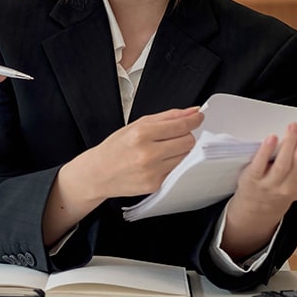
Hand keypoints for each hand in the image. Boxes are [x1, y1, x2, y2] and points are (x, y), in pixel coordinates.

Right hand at [74, 107, 202, 200]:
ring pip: (185, 157)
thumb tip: (191, 112)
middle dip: (185, 136)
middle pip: (188, 142)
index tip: (198, 118)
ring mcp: (152, 171)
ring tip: (163, 150)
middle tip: (174, 136)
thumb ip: (167, 117)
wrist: (98, 173)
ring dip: (179, 151)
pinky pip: (176, 171)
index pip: (180, 126)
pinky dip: (171, 165)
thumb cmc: (115, 148)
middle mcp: (147, 154)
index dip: (194, 120)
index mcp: (141, 134)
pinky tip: (157, 163)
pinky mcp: (155, 185)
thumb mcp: (136, 125)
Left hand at [231, 120, 296, 221]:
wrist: (261, 204)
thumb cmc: (291, 185)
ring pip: (285, 163)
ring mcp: (273, 184)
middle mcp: (293, 187)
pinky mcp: (254, 179)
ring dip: (291, 142)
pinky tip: (273, 137)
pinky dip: (267, 150)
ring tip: (295, 126)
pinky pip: (261, 164)